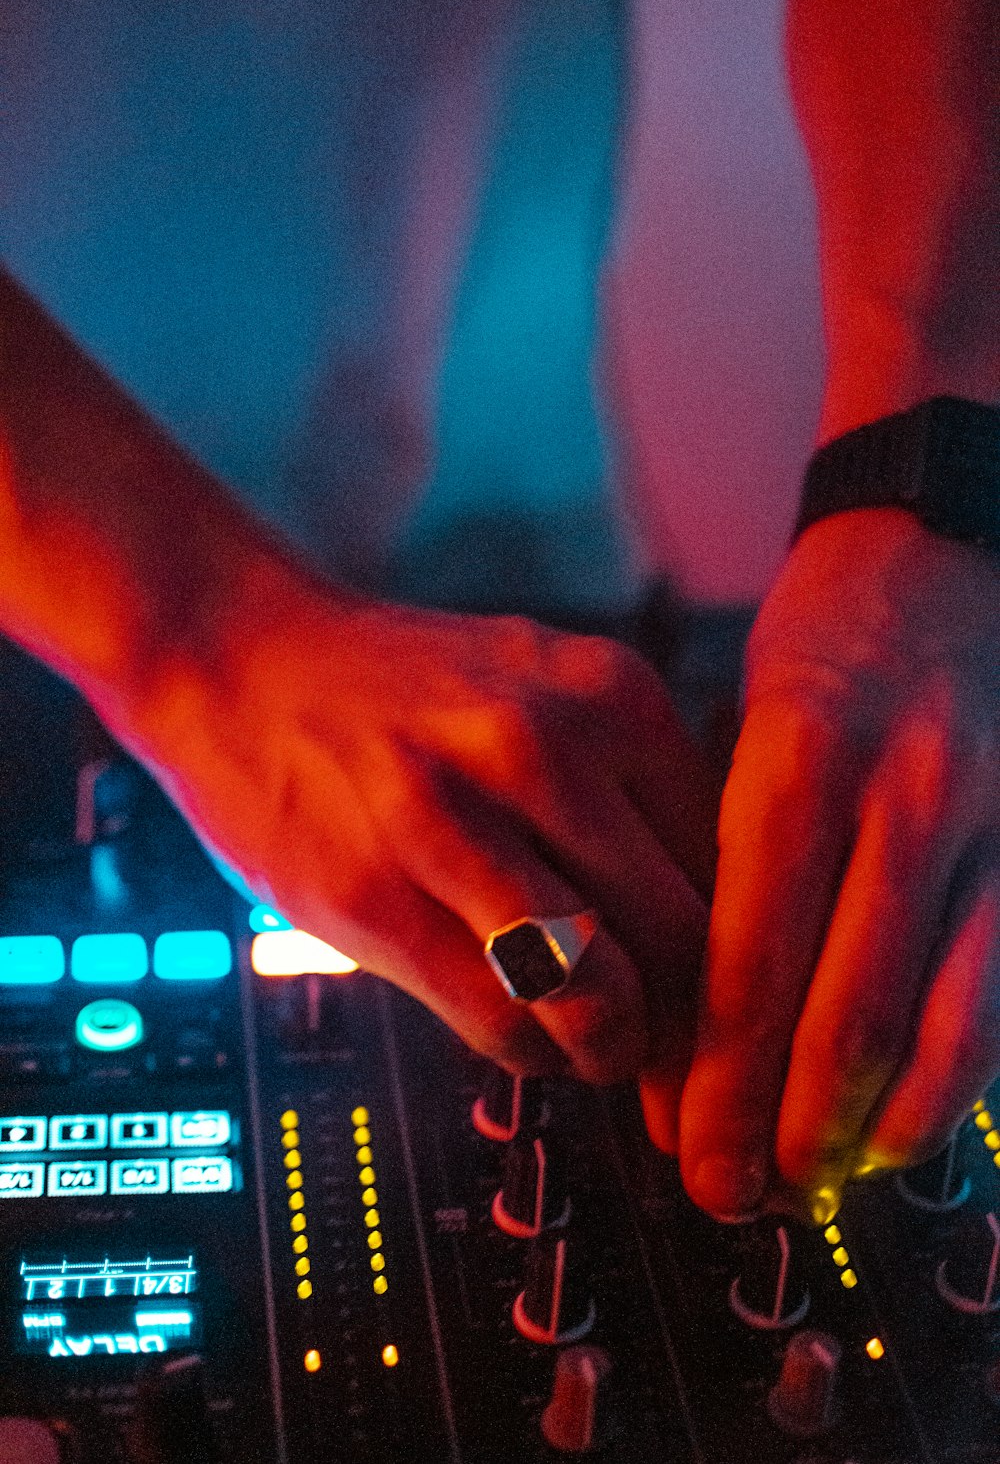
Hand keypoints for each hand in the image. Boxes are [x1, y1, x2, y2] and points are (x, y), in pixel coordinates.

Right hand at [127, 549, 715, 1092]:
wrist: (247, 662)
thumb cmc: (409, 696)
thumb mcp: (546, 692)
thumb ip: (634, 788)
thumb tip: (723, 929)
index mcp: (610, 694)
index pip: (731, 860)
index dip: (744, 953)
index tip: (735, 1000)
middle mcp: (540, 746)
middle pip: (678, 935)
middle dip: (691, 1020)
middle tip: (681, 1050)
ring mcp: (449, 820)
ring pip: (597, 992)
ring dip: (611, 1050)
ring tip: (602, 1049)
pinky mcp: (371, 895)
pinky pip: (497, 1019)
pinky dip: (529, 1052)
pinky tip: (521, 1030)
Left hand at [667, 509, 999, 1221]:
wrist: (939, 561)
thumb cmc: (820, 651)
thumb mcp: (742, 734)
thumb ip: (729, 873)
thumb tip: (690, 1024)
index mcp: (801, 765)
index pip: (751, 961)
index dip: (715, 1074)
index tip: (678, 1141)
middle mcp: (906, 800)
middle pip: (844, 1014)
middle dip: (782, 1127)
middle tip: (732, 1190)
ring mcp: (989, 828)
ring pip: (939, 1025)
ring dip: (871, 1130)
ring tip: (812, 1182)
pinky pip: (998, 997)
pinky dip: (952, 1085)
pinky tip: (902, 1130)